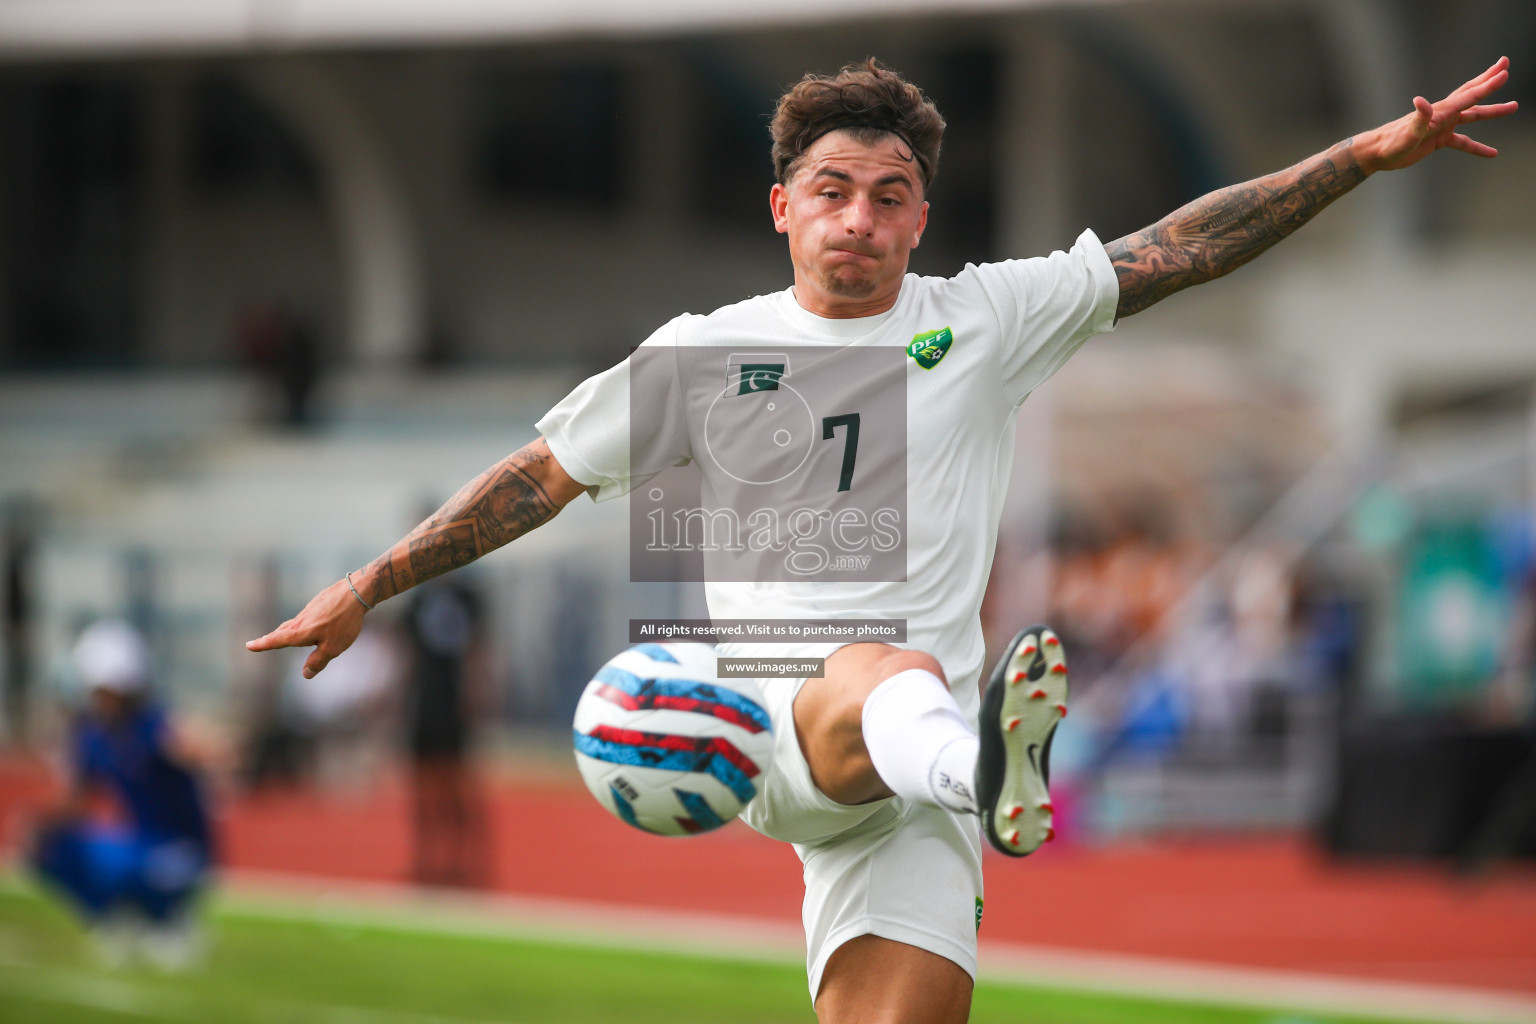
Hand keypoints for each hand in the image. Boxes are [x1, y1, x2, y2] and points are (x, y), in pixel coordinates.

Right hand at [246, 578, 366, 677]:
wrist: (356, 592)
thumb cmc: (345, 622)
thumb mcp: (333, 647)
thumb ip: (318, 661)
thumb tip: (305, 674)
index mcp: (300, 632)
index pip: (276, 640)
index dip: (262, 645)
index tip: (248, 645)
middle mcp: (301, 619)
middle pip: (282, 631)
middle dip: (271, 638)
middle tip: (261, 642)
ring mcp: (310, 609)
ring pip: (295, 622)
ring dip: (287, 630)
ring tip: (282, 636)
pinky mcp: (319, 602)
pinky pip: (307, 616)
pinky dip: (303, 623)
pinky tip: (312, 623)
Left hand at [1360, 57, 1516, 172]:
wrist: (1377, 152)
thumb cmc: (1390, 143)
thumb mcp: (1406, 133)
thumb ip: (1418, 119)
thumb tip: (1421, 101)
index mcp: (1440, 112)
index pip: (1469, 96)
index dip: (1487, 85)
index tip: (1504, 73)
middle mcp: (1443, 115)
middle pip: (1472, 95)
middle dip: (1489, 81)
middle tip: (1506, 67)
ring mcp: (1442, 126)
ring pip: (1472, 116)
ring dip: (1492, 111)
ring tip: (1512, 107)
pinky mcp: (1437, 140)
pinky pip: (1463, 142)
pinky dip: (1477, 146)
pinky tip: (1492, 152)